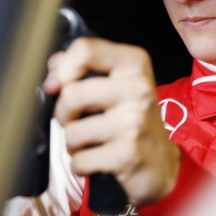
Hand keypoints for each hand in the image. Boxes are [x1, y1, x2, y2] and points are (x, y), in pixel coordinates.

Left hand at [42, 37, 180, 205]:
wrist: (162, 164)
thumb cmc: (131, 120)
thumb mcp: (117, 85)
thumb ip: (83, 68)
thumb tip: (52, 73)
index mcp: (134, 64)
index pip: (85, 50)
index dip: (62, 69)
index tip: (58, 85)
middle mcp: (137, 88)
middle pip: (71, 94)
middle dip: (63, 115)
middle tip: (76, 122)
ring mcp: (134, 121)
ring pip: (72, 131)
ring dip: (73, 144)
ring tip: (90, 144)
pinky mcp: (128, 153)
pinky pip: (80, 160)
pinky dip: (80, 165)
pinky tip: (97, 161)